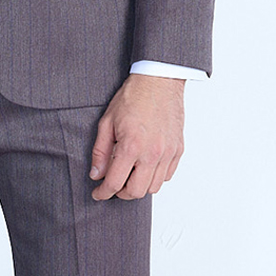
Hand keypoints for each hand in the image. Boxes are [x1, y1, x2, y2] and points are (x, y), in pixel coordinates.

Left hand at [89, 75, 184, 200]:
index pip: (115, 183)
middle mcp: (152, 153)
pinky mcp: (178, 149)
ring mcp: (168, 153)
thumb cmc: (133, 97)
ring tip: (129, 174)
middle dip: (121, 193)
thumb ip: (100, 151)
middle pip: (136, 192)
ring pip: (154, 187)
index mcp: (131, 146)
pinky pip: (167, 175)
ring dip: (139, 186)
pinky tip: (145, 166)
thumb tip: (97, 174)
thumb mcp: (107, 122)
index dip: (103, 192)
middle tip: (113, 184)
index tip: (98, 193)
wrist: (159, 81)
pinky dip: (155, 177)